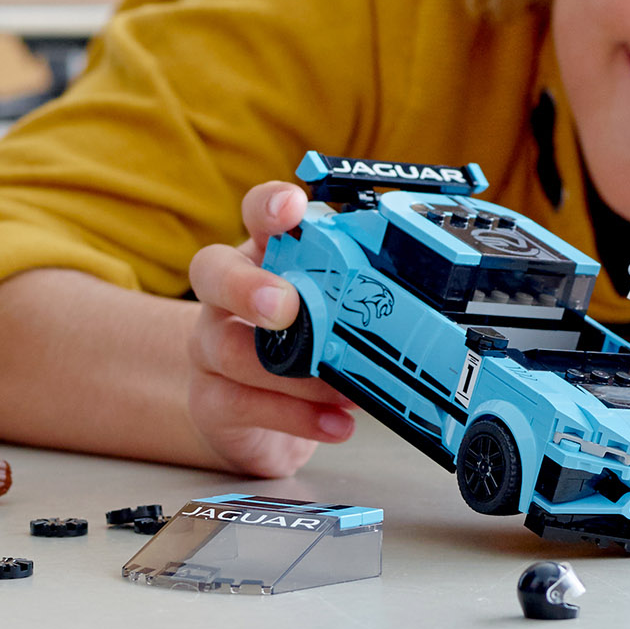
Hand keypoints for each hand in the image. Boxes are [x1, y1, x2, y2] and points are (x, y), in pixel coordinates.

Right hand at [182, 181, 355, 476]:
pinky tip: (336, 423)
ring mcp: (210, 346)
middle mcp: (226, 296)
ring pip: (228, 348)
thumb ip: (360, 302)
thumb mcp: (335, 315)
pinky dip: (297, 416)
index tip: (293, 206)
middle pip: (213, 271)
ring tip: (340, 386)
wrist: (251, 413)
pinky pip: (243, 404)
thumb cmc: (301, 347)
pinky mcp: (210, 399)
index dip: (270, 205)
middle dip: (249, 287)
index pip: (257, 215)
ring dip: (290, 370)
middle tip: (285, 307)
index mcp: (264, 260)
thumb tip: (419, 308)